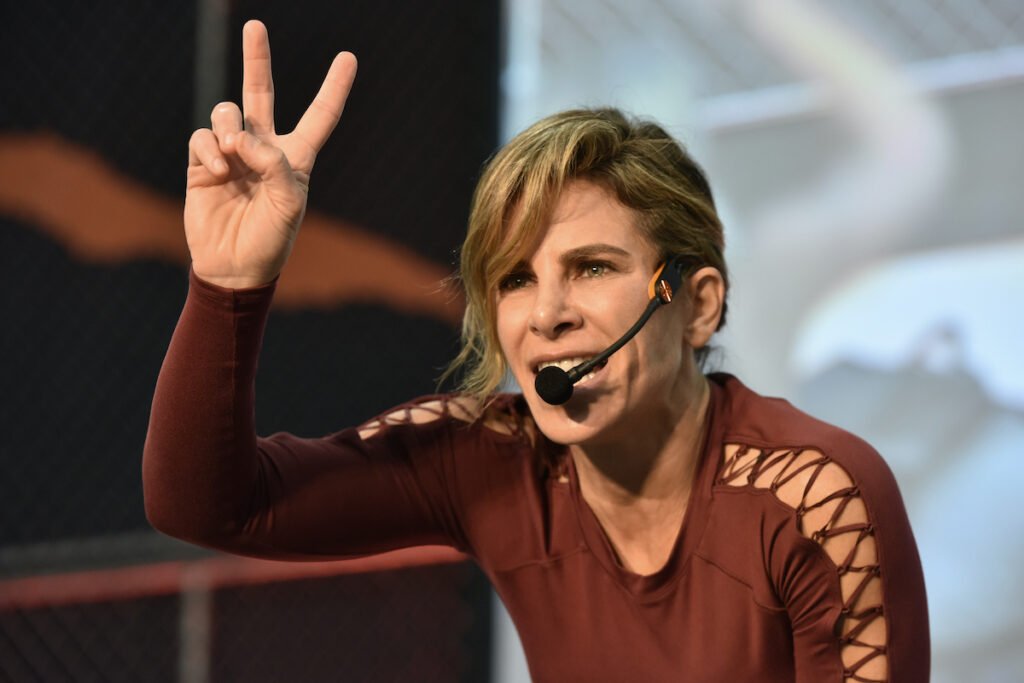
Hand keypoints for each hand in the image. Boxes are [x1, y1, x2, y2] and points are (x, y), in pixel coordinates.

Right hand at [185, 20, 356, 287]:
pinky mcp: (203, 164)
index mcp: (296, 158)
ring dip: (229, 127)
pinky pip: (203, 137)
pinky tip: (220, 170)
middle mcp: (263, 149)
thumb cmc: (270, 240)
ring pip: (226, 113)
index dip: (334, 88)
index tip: (348, 58)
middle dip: (256, 60)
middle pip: (259, 93)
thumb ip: (275, 165)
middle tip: (255, 26)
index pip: (319, 116)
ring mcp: (231, 154)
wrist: (234, 266)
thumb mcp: (288, 205)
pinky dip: (211, 148)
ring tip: (234, 153)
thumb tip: (243, 136)